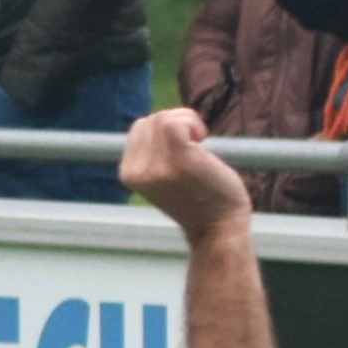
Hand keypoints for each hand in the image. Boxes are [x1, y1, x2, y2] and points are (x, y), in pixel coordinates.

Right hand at [120, 108, 248, 240]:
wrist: (219, 228)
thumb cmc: (199, 200)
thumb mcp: (162, 177)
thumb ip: (152, 155)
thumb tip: (155, 120)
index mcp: (129, 174)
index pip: (138, 129)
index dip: (163, 130)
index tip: (182, 149)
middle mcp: (137, 171)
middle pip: (150, 120)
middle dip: (175, 123)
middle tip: (195, 148)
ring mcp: (156, 165)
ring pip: (162, 118)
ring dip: (186, 123)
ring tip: (199, 145)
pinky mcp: (178, 159)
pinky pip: (176, 121)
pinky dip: (192, 122)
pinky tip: (202, 140)